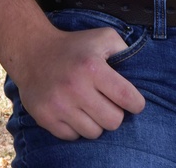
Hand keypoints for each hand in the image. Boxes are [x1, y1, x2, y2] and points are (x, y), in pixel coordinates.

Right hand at [13, 24, 145, 140]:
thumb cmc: (74, 45)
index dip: (136, 103)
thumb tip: (142, 71)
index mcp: (93, 67)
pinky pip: (73, 137)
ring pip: (94, 133)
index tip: (134, 102)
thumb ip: (125, 50)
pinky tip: (73, 110)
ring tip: (88, 105)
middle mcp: (75, 88)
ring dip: (95, 121)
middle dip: (115, 113)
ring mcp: (59, 105)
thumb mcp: (102, 37)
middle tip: (107, 102)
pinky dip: (76, 127)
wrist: (33, 51)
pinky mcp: (45, 118)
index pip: (127, 98)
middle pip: (113, 121)